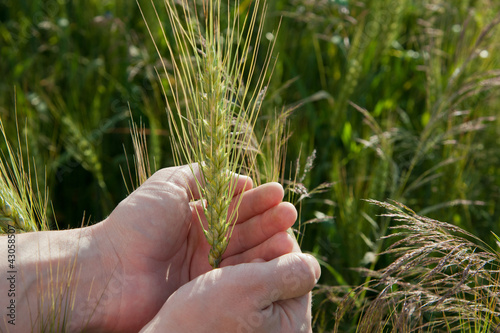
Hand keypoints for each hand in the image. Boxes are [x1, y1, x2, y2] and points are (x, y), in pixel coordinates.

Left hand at [88, 164, 298, 331]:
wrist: (109, 270)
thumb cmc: (137, 222)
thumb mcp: (168, 184)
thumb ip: (200, 174)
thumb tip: (235, 176)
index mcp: (194, 215)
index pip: (232, 206)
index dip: (255, 199)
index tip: (277, 192)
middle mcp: (202, 240)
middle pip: (243, 229)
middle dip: (267, 220)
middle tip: (290, 213)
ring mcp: (205, 268)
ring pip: (244, 254)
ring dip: (267, 243)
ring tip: (289, 234)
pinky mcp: (205, 291)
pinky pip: (236, 278)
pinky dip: (256, 268)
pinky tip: (275, 258)